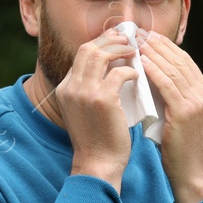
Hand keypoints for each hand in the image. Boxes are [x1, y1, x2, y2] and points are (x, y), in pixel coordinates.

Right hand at [57, 27, 141, 193]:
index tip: (117, 41)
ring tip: (135, 50)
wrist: (97, 164)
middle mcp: (71, 87)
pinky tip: (137, 76)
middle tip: (129, 39)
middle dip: (110, 39)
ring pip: (100, 54)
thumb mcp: (86, 111)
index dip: (101, 44)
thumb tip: (113, 69)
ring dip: (120, 49)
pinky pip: (118, 73)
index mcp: (66, 88)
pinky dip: (130, 70)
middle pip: (88, 48)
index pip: (82, 55)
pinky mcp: (102, 99)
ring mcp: (84, 92)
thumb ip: (92, 90)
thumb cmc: (98, 140)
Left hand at [138, 28, 202, 202]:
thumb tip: (148, 71)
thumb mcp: (177, 112)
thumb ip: (169, 92)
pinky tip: (141, 62)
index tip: (146, 35)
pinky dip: (154, 71)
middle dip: (157, 44)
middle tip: (137, 33)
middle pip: (178, 60)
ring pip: (173, 69)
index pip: (183, 59)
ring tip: (135, 43)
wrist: (189, 171)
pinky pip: (167, 85)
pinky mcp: (186, 111)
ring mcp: (197, 101)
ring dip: (153, 53)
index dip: (164, 45)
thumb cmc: (177, 144)